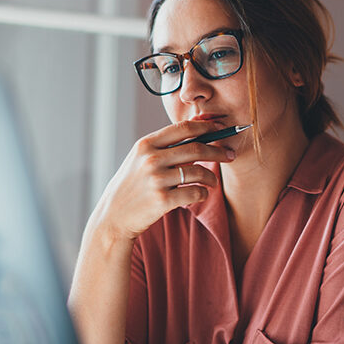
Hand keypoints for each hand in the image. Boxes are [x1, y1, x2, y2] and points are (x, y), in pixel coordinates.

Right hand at [93, 120, 235, 240]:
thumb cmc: (131, 186)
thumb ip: (163, 146)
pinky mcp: (162, 200)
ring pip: (198, 172)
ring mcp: (156, 180)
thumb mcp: (140, 159)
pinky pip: (195, 193)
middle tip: (230, 155)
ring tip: (213, 181)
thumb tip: (197, 131)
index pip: (183, 128)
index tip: (221, 128)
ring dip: (212, 177)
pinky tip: (201, 194)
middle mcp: (151, 159)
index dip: (206, 126)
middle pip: (196, 148)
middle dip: (218, 151)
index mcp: (146, 144)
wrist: (113, 216)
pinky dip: (203, 193)